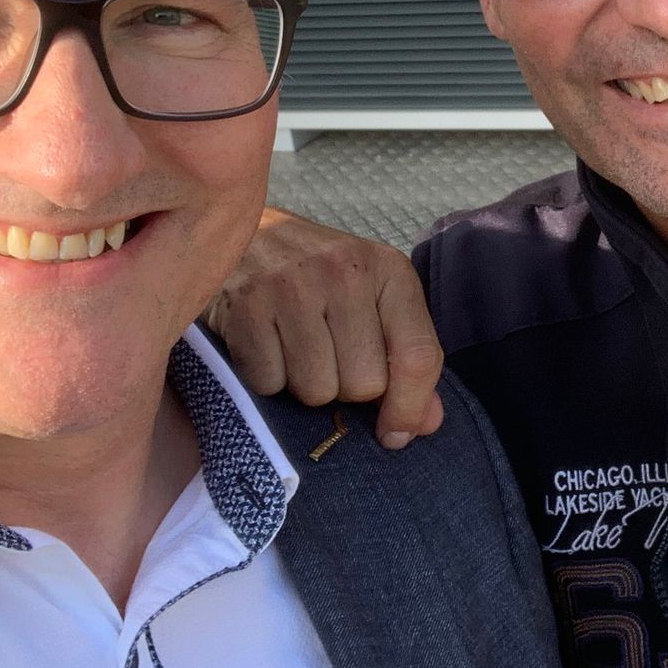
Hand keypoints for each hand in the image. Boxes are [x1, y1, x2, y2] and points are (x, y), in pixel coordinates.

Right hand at [209, 207, 443, 447]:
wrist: (243, 234)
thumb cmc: (318, 276)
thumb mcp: (373, 301)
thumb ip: (405, 359)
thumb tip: (423, 424)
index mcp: (389, 270)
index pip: (418, 356)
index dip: (409, 408)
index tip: (394, 433)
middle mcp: (344, 272)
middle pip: (364, 385)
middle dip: (345, 387)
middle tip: (328, 356)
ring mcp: (292, 286)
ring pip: (316, 391)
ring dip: (304, 385)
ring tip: (295, 347)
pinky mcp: (246, 306)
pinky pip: (269, 384)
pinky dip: (267, 378)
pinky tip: (266, 344)